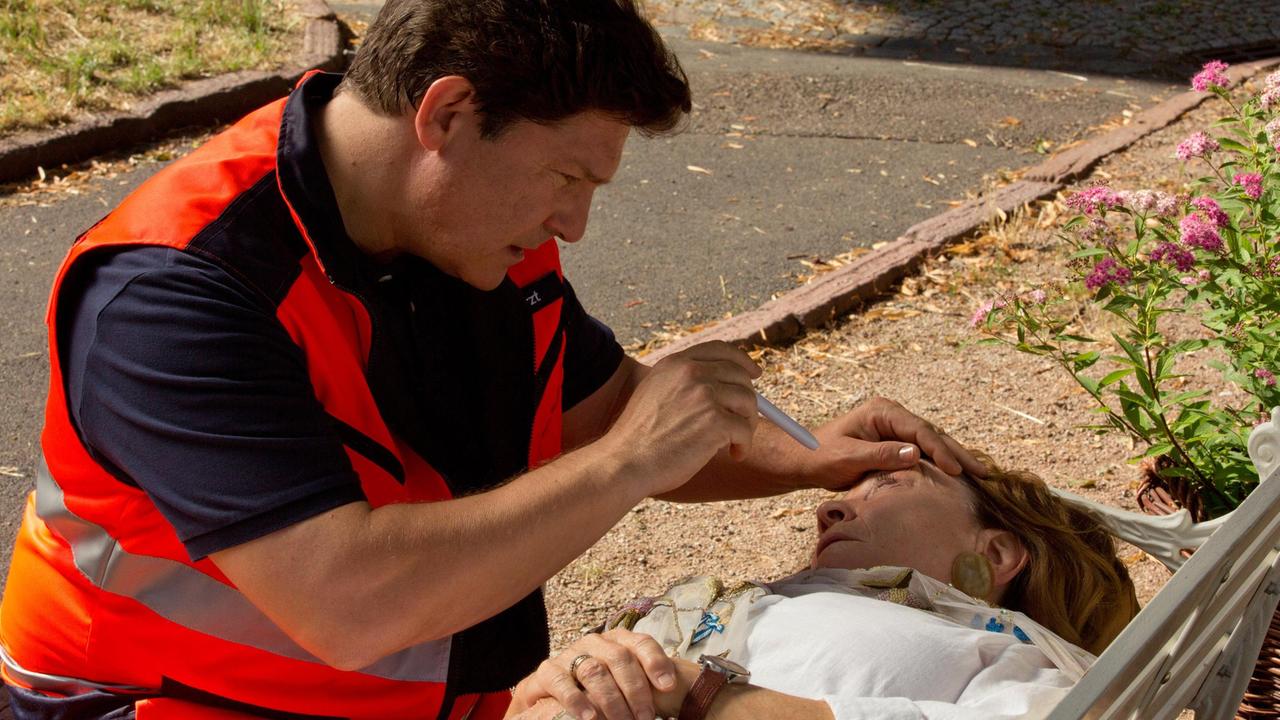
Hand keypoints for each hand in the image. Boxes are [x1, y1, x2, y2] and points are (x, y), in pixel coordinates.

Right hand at [509, 629, 676, 719]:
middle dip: (635, 689)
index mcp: (617, 642)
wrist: (549, 696)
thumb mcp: (621, 685)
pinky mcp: (546, 671)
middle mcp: (594, 643)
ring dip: (610, 699)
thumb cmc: (595, 692)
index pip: (641, 642)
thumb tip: (672, 693)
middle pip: (620, 657)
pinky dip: (575, 700)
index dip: (655, 661)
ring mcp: (569, 654)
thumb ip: (642, 684)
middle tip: (645, 717)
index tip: (668, 685)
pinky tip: (589, 717)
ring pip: (593, 670)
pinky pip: (560, 681)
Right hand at [604, 341, 760, 495]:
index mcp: (675, 363)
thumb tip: (726, 389)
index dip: (742, 361)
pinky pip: (745, 430)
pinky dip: (744, 446)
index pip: (719, 350)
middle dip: (747, 401)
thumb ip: (684, 384)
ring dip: (747, 426)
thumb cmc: (638, 439)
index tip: (754, 374)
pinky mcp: (715, 421)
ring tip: (734, 444)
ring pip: (748, 402)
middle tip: (743, 424)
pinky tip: (734, 455)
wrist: (624, 462)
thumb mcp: (655, 394)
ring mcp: (704, 395)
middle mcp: (691, 372)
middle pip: (740, 376)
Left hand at [806, 397, 985, 489]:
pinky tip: (958, 475)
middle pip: (931, 433)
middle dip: (957, 453)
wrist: (804, 459)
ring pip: (932, 442)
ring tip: (979, 474)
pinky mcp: (895, 442)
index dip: (940, 450)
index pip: (919, 430)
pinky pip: (923, 451)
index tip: (956, 470)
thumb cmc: (820, 456)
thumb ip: (880, 455)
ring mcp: (895, 428)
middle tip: (983, 472)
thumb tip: (916, 453)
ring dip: (954, 457)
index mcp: (881, 411)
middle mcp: (892, 415)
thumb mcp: (847, 457)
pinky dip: (941, 462)